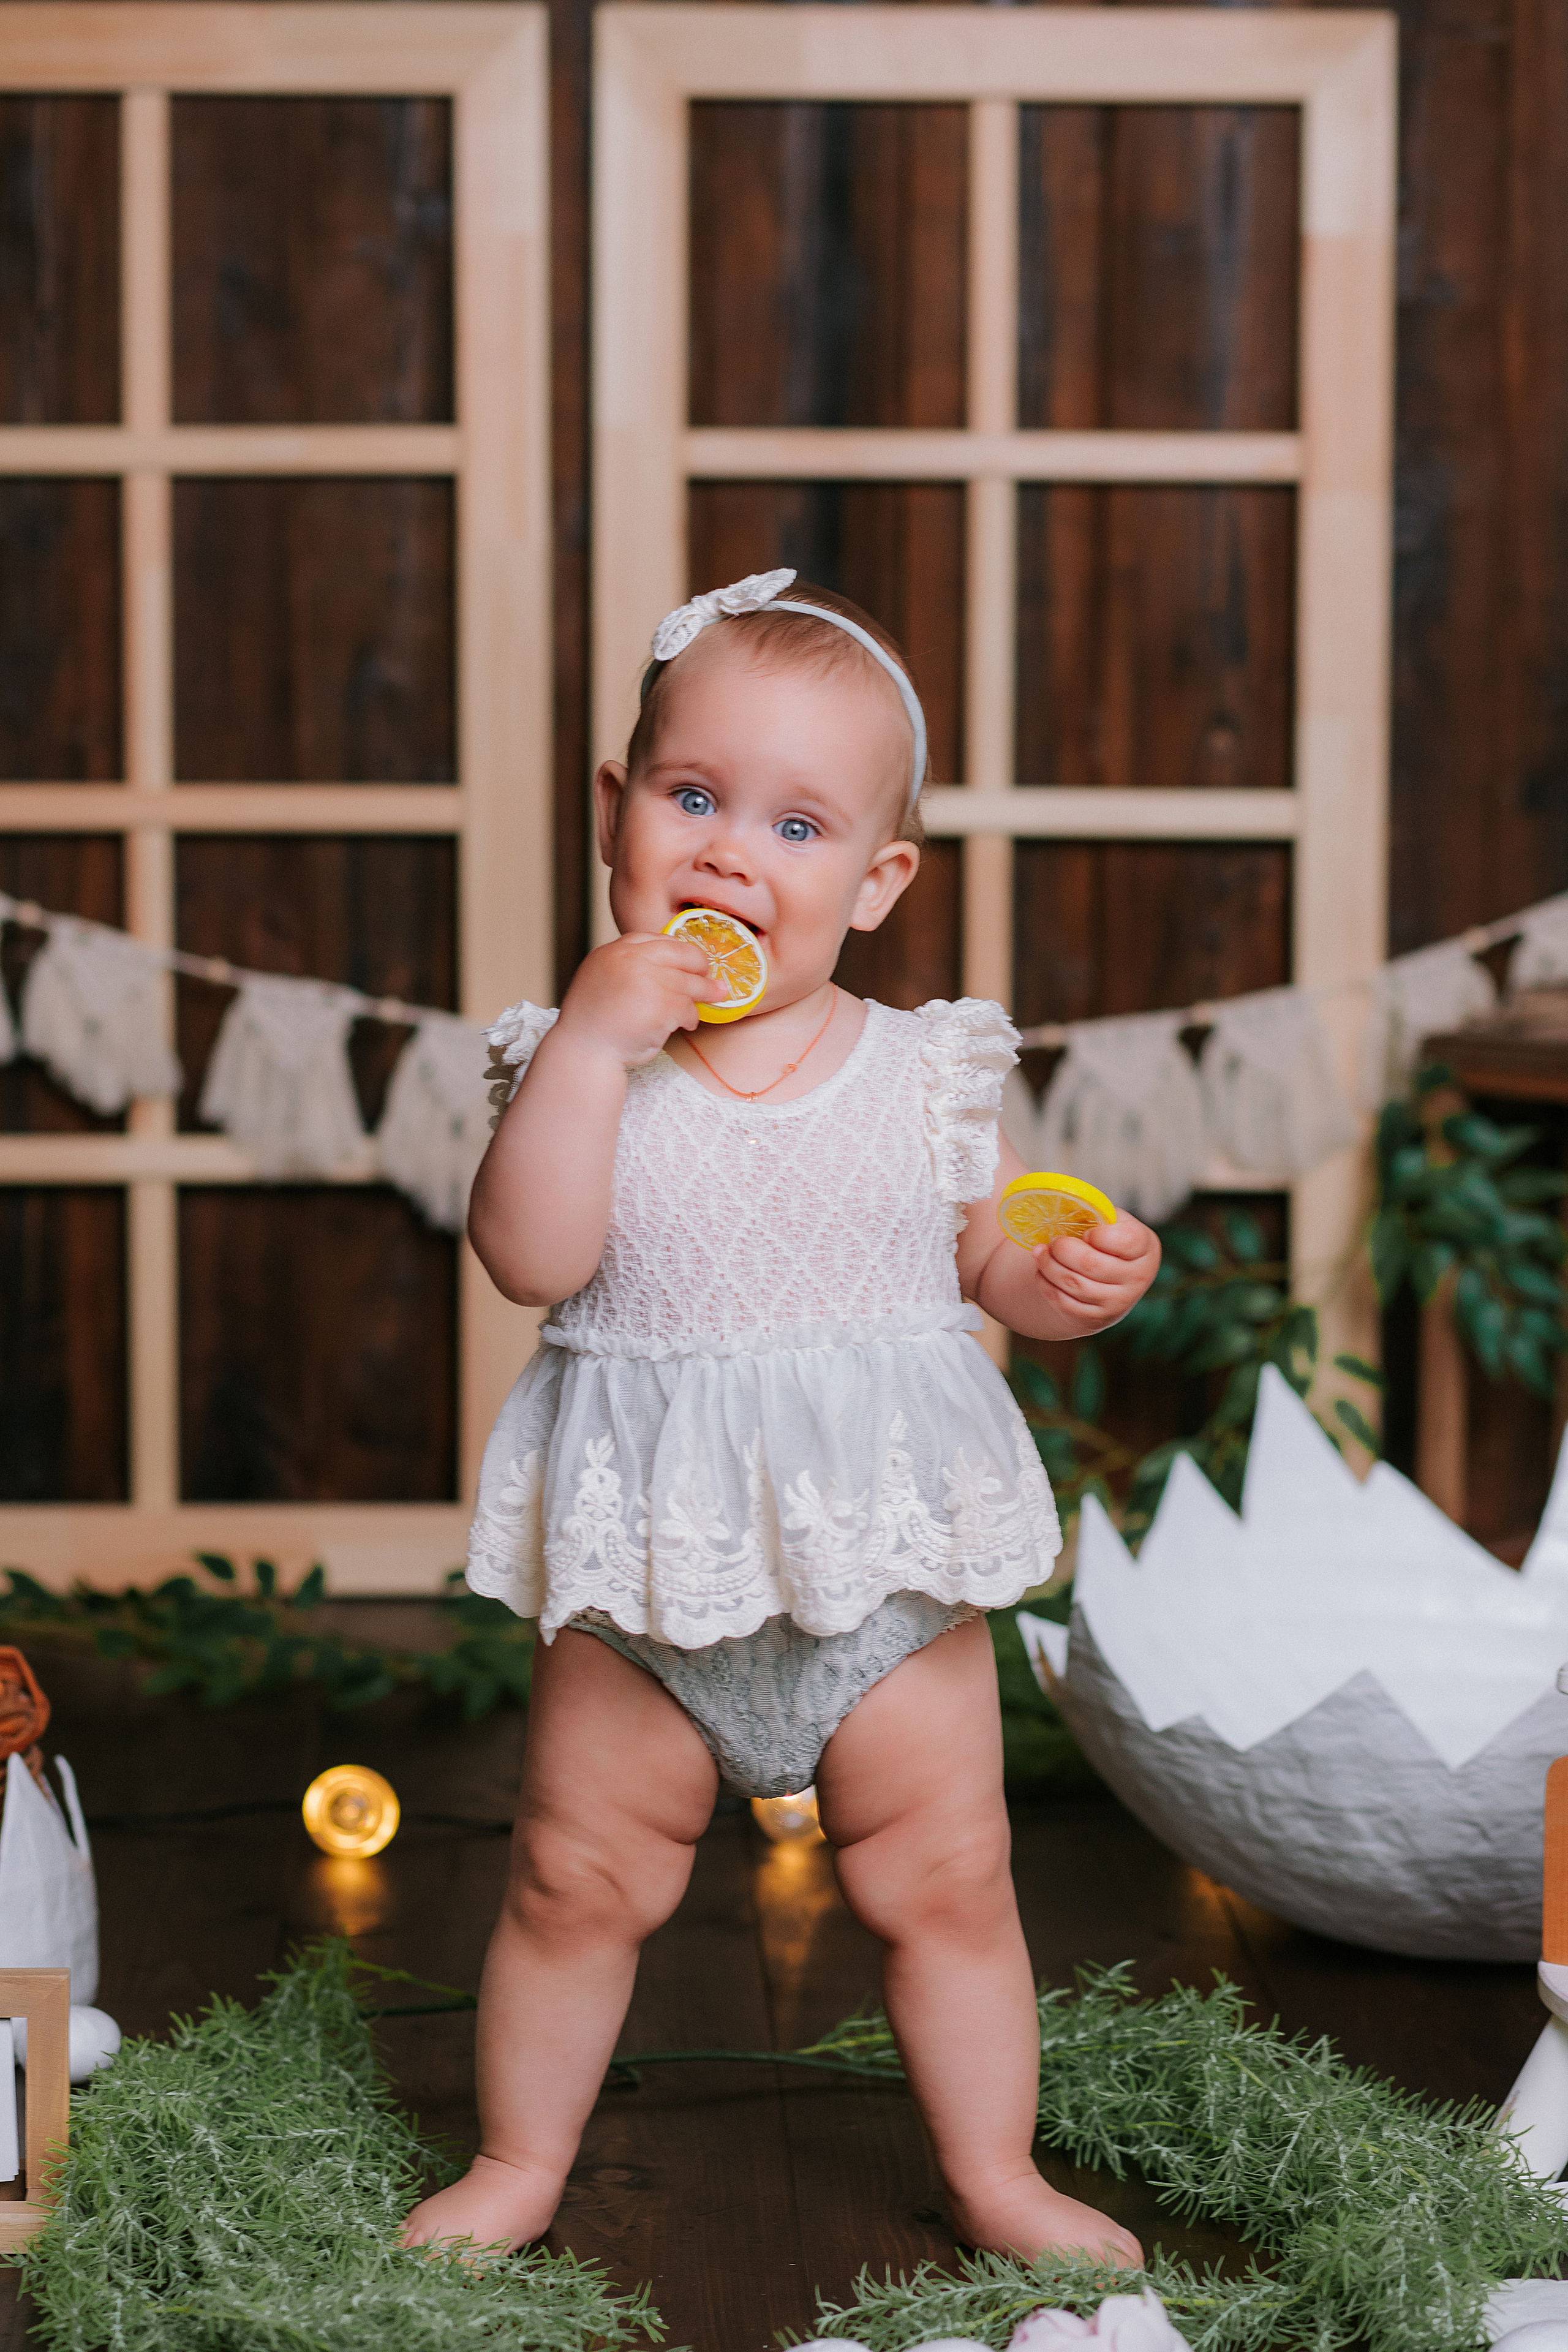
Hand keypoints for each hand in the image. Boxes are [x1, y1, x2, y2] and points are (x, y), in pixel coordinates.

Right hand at [552, 932, 710, 1069]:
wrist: (584, 1049)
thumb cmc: (593, 1021)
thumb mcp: (602, 977)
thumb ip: (628, 966)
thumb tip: (667, 965)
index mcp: (616, 950)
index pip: (658, 940)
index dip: (678, 951)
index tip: (689, 960)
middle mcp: (633, 959)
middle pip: (682, 955)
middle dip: (701, 966)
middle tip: (710, 976)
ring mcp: (649, 980)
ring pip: (691, 983)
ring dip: (702, 994)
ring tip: (707, 1001)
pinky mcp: (663, 1005)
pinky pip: (689, 1008)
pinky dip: (690, 1018)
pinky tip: (685, 1024)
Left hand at [1031, 1212, 1159, 1338]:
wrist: (1107, 1284)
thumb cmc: (1106, 1243)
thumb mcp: (1111, 1223)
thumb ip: (1097, 1214)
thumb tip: (1063, 1203)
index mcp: (1145, 1249)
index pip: (1127, 1241)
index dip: (1100, 1235)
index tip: (1087, 1232)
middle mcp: (1137, 1279)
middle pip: (1092, 1264)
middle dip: (1063, 1249)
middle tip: (1053, 1241)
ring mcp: (1118, 1303)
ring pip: (1074, 1284)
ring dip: (1048, 1265)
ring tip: (1040, 1252)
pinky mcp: (1095, 1319)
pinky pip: (1064, 1302)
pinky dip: (1046, 1284)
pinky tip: (1042, 1271)